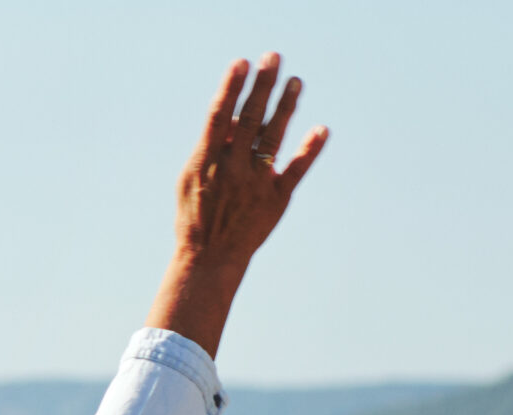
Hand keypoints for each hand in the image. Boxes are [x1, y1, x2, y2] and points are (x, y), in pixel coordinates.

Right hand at [148, 54, 327, 355]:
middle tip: (274, 57)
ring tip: (296, 81)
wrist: (208, 258)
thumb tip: (231, 118)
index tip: (242, 62)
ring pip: (273, 138)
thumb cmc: (196, 214)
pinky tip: (321, 129)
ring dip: (286, 107)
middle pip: (249, 119)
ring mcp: (255, 183)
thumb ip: (210, 148)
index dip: (231, 88)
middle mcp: (231, 169)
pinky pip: (296, 171)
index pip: (219, 116)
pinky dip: (309, 150)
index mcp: (205, 162)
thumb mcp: (190, 179)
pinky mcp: (276, 199)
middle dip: (262, 86)